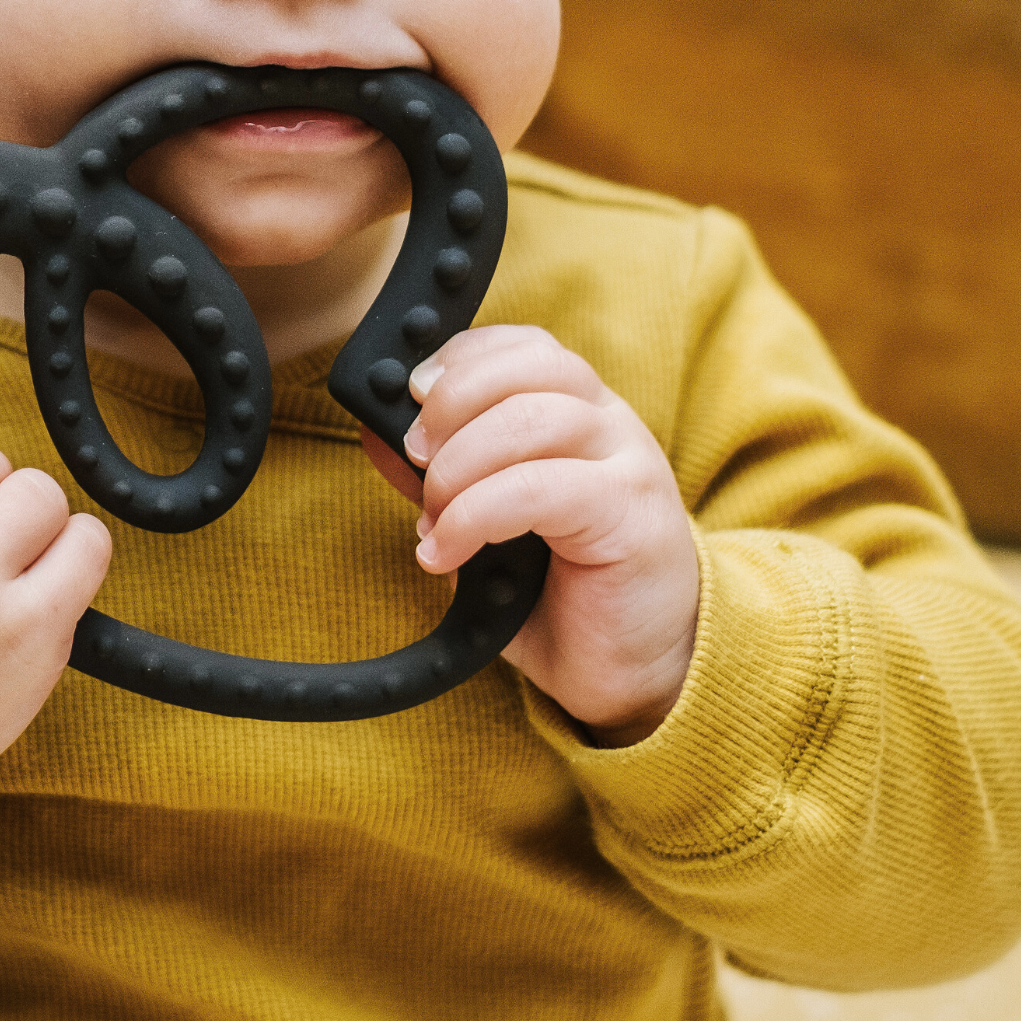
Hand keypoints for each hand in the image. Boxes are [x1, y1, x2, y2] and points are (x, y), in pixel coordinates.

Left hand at [362, 325, 698, 745]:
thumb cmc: (566, 596)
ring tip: (431, 518)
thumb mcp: (489, 528)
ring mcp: (629, 464)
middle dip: (452, 403)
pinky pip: (539, 488)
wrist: (643, 674)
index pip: (525, 346)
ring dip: (458, 466)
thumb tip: (378, 435)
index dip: (461, 358)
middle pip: (529, 368)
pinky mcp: (631, 515)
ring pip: (532, 420)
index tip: (412, 394)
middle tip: (415, 457)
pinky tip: (445, 552)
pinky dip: (474, 515)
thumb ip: (444, 479)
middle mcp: (611, 425)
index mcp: (581, 412)